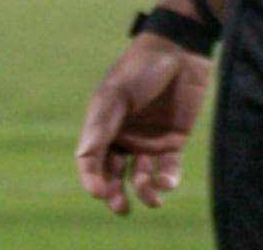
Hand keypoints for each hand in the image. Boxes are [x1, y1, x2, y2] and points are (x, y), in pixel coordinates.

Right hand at [77, 33, 208, 213]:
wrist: (178, 54)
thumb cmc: (139, 70)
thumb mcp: (115, 96)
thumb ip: (101, 126)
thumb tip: (84, 158)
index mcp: (101, 123)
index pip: (91, 157)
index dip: (92, 177)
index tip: (99, 194)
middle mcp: (122, 135)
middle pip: (113, 171)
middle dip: (114, 192)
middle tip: (120, 209)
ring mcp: (147, 139)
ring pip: (140, 175)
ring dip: (143, 191)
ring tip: (152, 200)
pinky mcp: (172, 140)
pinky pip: (167, 167)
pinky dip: (167, 179)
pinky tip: (166, 182)